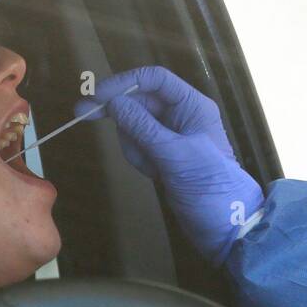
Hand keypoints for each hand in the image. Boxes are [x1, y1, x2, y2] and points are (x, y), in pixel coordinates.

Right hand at [77, 66, 262, 264]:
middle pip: (139, 100)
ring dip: (132, 143)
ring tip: (152, 166)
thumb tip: (113, 103)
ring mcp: (171, 137)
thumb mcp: (176, 155)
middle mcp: (181, 116)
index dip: (124, 83)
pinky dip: (138, 157)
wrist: (225, 226)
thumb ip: (143, 127)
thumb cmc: (210, 186)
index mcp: (192, 106)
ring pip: (134, 125)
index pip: (154, 80)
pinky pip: (138, 146)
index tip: (96, 96)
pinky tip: (154, 174)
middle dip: (119, 112)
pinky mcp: (163, 156)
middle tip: (82, 113)